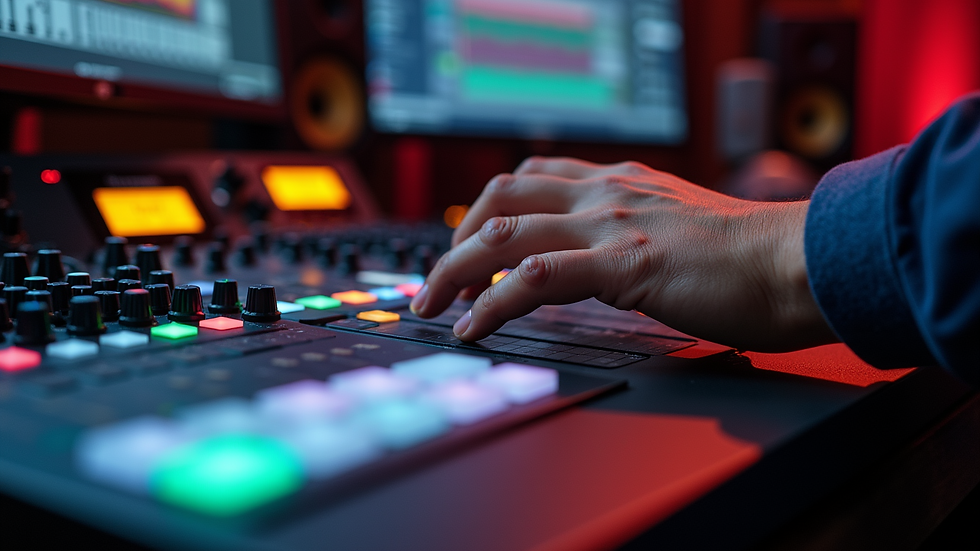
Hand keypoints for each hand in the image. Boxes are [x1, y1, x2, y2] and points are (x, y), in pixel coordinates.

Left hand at [410, 157, 837, 351]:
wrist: (799, 261)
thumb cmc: (752, 256)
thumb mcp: (681, 227)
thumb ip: (640, 232)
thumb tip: (610, 263)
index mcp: (622, 182)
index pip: (533, 179)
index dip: (489, 211)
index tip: (467, 244)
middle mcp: (608, 193)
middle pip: (501, 198)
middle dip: (455, 238)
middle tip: (438, 281)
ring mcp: (611, 225)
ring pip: (503, 235)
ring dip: (455, 271)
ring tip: (434, 307)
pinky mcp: (622, 264)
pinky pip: (534, 281)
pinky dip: (492, 306)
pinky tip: (476, 328)